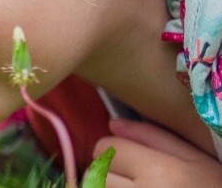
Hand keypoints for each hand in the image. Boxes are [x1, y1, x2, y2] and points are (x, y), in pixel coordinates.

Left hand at [92, 118, 221, 185]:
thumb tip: (113, 124)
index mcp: (157, 171)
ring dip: (108, 187)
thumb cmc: (213, 186)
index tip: (132, 157)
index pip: (106, 147)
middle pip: (96, 171)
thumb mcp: (195, 158)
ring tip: (135, 187)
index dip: (117, 148)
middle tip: (135, 177)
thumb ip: (153, 137)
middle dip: (110, 170)